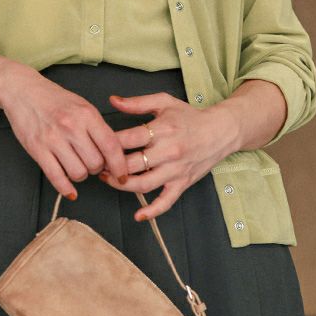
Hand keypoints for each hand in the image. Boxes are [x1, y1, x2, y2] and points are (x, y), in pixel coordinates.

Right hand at [0, 71, 129, 201]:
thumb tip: (113, 154)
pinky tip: (70, 190)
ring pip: (78, 173)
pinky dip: (66, 188)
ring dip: (81, 175)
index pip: (111, 146)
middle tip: (91, 162)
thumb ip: (97, 128)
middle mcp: (71, 126)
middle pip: (95, 163)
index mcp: (86, 114)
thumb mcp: (82, 106)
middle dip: (97, 168)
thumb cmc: (54, 99)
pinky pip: (56, 177)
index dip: (119, 165)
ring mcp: (53, 139)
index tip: (122, 175)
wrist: (23, 90)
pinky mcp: (37, 149)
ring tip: (76, 165)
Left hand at [97, 92, 239, 222]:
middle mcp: (168, 151)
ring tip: (107, 178)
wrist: (220, 131)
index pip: (128, 139)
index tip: (95, 143)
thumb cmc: (189, 116)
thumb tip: (112, 100)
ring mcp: (175, 170)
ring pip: (144, 184)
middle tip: (95, 162)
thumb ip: (136, 103)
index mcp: (162, 129)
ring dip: (122, 185)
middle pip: (132, 164)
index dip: (107, 143)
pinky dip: (152, 211)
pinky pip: (166, 202)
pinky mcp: (182, 183)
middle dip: (110, 165)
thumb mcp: (163, 102)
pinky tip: (138, 215)